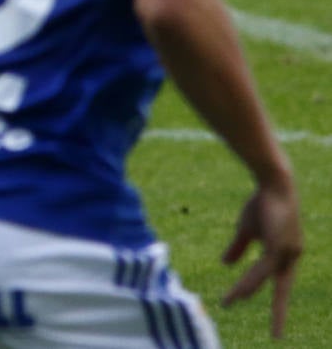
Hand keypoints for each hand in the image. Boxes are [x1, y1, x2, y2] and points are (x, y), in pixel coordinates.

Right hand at [220, 180, 301, 338]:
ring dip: (244, 290)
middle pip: (281, 289)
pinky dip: (246, 279)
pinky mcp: (277, 246)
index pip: (280, 282)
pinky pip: (260, 269)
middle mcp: (291, 256)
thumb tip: (225, 265)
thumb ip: (239, 248)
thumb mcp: (247, 229)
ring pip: (263, 278)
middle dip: (279, 314)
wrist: (272, 182)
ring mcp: (286, 252)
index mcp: (287, 254)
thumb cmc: (262, 203)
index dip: (275, 300)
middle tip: (277, 338)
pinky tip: (237, 288)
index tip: (274, 319)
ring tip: (228, 302)